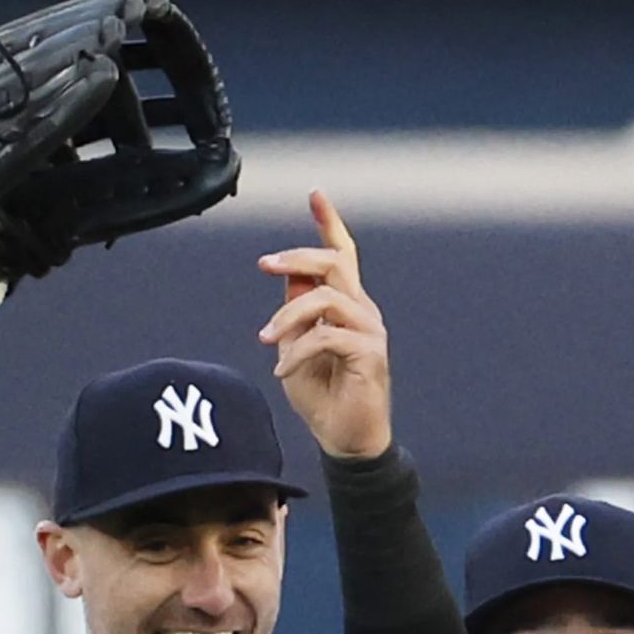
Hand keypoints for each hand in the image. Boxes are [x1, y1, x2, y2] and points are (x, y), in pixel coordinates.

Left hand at [257, 190, 392, 458]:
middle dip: (296, 256)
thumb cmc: (322, 397)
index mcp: (347, 306)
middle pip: (334, 264)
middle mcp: (363, 312)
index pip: (342, 256)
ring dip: (288, 315)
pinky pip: (326, 336)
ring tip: (267, 340)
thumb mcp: (295, 346)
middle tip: (264, 264)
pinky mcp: (370, 354)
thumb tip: (289, 276)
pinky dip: (297, 351)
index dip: (329, 224)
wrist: (344, 439)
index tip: (315, 194)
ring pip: (326, 297)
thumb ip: (295, 311)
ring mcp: (370, 331)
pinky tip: (283, 370)